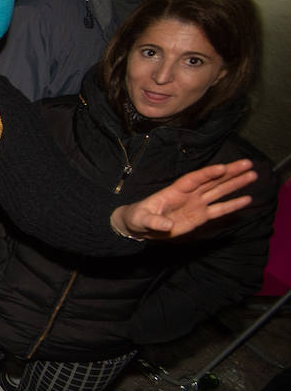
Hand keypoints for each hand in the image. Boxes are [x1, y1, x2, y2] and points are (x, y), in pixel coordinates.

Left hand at [112, 160, 257, 238]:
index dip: (208, 173)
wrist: (139, 227)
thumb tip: (166, 225)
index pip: (194, 179)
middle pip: (212, 180)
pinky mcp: (200, 216)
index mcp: (175, 191)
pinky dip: (232, 205)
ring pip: (219, 191)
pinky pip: (219, 210)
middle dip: (230, 172)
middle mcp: (189, 194)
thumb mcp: (142, 220)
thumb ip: (154, 221)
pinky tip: (247, 199)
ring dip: (235, 183)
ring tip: (253, 175)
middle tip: (248, 164)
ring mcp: (196, 204)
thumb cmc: (138, 218)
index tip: (222, 168)